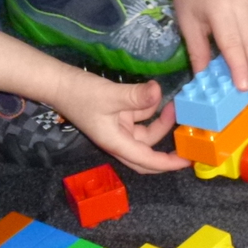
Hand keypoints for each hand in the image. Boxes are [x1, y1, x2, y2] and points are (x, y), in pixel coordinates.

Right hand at [50, 70, 189, 173]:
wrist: (59, 84)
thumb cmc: (81, 94)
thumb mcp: (111, 95)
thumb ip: (136, 96)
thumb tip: (159, 92)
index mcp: (116, 143)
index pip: (147, 160)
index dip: (168, 163)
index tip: (188, 161)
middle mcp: (119, 139)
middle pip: (147, 152)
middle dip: (167, 150)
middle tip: (188, 141)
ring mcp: (118, 127)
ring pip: (146, 132)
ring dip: (160, 121)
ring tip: (174, 105)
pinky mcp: (117, 115)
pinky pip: (139, 118)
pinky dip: (149, 109)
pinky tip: (156, 95)